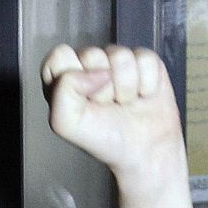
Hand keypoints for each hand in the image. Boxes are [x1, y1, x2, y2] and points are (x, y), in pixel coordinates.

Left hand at [41, 43, 184, 190]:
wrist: (145, 153)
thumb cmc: (105, 139)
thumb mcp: (66, 124)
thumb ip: (63, 90)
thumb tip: (96, 72)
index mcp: (64, 78)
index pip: (60, 55)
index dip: (73, 78)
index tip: (83, 102)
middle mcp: (89, 66)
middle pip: (92, 54)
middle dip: (102, 86)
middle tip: (107, 105)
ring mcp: (118, 61)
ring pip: (121, 56)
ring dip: (126, 87)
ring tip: (125, 103)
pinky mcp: (145, 61)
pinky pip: (146, 58)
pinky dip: (147, 83)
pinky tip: (143, 96)